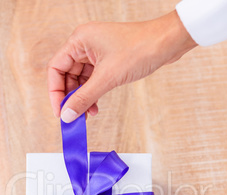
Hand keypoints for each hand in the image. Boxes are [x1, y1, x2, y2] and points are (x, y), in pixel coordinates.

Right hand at [48, 11, 195, 122]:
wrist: (166, 44)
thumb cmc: (140, 49)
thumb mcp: (107, 78)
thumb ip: (84, 98)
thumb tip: (67, 114)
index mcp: (79, 40)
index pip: (56, 68)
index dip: (56, 92)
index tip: (60, 111)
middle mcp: (85, 45)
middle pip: (67, 76)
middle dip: (70, 98)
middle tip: (73, 117)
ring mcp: (97, 53)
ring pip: (81, 80)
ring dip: (83, 98)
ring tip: (87, 115)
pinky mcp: (108, 61)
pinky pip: (93, 80)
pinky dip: (93, 94)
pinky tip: (95, 107)